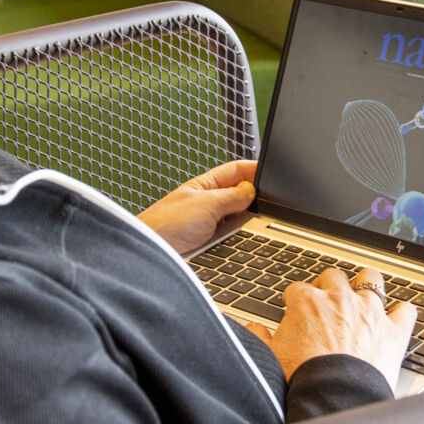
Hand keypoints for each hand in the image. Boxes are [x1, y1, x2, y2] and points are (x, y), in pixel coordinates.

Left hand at [137, 160, 256, 253]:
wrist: (150, 254)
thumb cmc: (165, 224)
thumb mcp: (206, 204)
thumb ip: (232, 196)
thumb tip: (251, 191)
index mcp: (205, 185)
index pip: (236, 170)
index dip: (254, 169)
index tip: (272, 174)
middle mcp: (208, 203)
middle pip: (240, 196)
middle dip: (253, 200)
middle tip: (266, 204)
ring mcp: (209, 224)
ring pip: (238, 219)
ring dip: (244, 223)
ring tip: (246, 224)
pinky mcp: (209, 244)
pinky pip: (232, 237)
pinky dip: (238, 238)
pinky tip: (238, 240)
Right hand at [246, 268, 415, 390]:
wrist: (334, 399)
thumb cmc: (302, 381)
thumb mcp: (270, 357)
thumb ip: (260, 338)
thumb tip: (252, 329)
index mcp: (306, 302)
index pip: (298, 289)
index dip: (296, 300)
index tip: (296, 309)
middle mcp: (339, 300)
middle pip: (333, 277)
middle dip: (330, 286)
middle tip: (328, 301)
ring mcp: (369, 312)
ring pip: (371, 279)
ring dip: (367, 284)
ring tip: (364, 292)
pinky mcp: (394, 331)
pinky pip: (405, 311)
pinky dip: (402, 313)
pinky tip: (399, 317)